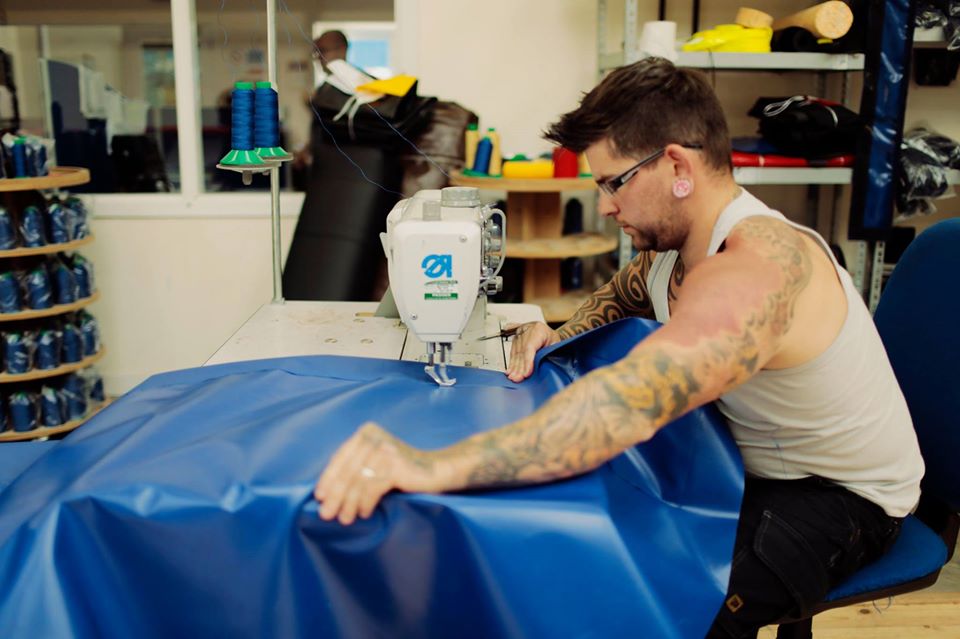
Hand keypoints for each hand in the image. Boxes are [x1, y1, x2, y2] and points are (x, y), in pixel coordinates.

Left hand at [314, 422, 446, 524]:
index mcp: (366, 433)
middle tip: (326, 514)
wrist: (437, 469)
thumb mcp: (376, 462)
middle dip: (336, 495)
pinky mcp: (394, 465)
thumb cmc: (403, 470)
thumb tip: (327, 493)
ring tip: (345, 519)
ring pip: (358, 481)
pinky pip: (372, 488)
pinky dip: (365, 503)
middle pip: (347, 471)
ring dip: (349, 503)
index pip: (340, 457)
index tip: (320, 497)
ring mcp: (385, 450)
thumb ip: (356, 468)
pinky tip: (364, 513)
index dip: (328, 479)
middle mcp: (373, 438)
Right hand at [505, 322, 560, 382]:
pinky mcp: (516, 337)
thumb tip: (540, 368)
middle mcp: (527, 329)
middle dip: (519, 367)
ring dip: (514, 367)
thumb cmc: (554, 340)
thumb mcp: (556, 345)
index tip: (526, 373)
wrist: (551, 333)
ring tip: (513, 377)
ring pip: (515, 352)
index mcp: (539, 329)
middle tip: (517, 378)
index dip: (527, 362)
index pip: (530, 347)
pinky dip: (511, 363)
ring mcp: (520, 332)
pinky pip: (512, 351)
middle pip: (521, 351)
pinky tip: (509, 370)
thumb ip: (548, 354)